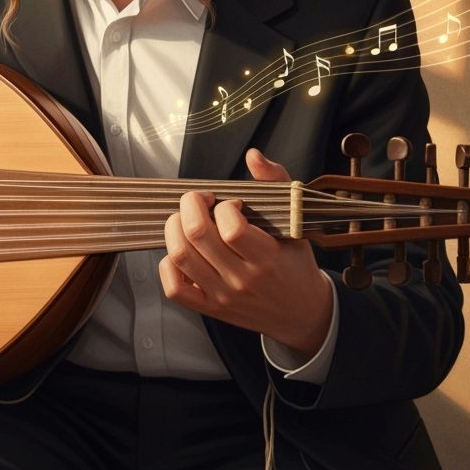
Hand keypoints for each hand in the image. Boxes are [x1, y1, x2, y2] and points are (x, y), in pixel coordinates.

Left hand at [159, 147, 332, 357]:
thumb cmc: (295, 264)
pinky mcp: (209, 308)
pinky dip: (168, 264)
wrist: (301, 314)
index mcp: (267, 258)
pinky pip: (174, 288)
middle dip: (190, 205)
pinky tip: (183, 251)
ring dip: (175, 228)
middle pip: (197, 236)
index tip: (232, 203)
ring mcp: (223, 296)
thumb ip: (276, 182)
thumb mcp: (296, 222)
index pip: (231, 228)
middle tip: (200, 200)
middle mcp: (242, 279)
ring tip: (187, 220)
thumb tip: (253, 155)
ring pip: (180, 257)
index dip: (225, 206)